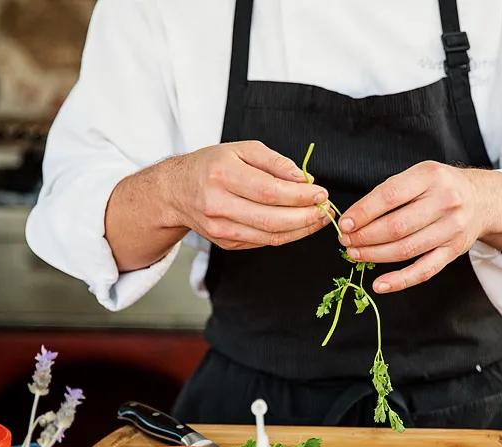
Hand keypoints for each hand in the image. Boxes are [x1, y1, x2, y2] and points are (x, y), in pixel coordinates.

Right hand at [164, 141, 329, 248]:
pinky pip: (264, 241)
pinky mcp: (227, 243)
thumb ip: (274, 161)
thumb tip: (303, 179)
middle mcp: (218, 205)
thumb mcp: (241, 149)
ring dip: (301, 230)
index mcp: (222, 176)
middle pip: (272, 219)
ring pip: (270, 236)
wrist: (176, 192)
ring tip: (318, 218)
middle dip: (306, 217)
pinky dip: (287, 235)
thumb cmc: (211, 166)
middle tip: (325, 209)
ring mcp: (221, 229)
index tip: (320, 193)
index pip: (269, 191)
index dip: (300, 196)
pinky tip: (299, 224)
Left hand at [337, 161, 501, 292]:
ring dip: (375, 255)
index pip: (389, 196)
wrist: (481, 200)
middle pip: (396, 226)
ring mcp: (451, 229)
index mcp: (430, 176)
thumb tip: (354, 218)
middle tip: (345, 241)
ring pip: (406, 249)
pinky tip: (380, 284)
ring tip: (355, 254)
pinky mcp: (454, 251)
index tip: (344, 224)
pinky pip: (424, 271)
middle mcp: (445, 201)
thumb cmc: (440, 187)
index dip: (363, 213)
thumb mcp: (419, 175)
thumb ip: (391, 192)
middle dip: (364, 237)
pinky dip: (400, 281)